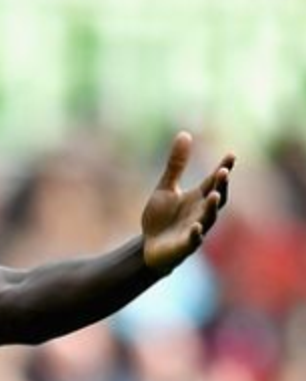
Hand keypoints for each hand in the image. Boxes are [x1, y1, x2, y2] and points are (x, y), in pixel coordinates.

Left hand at [141, 132, 234, 273]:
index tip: (231, 154)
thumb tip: (184, 134)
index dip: (223, 168)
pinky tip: (195, 227)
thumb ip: (176, 165)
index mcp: (198, 197)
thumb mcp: (165, 187)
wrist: (149, 246)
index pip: (213, 181)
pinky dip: (195, 234)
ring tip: (214, 195)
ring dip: (211, 207)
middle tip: (224, 172)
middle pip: (216, 197)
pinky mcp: (185, 245)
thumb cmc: (161, 218)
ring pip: (208, 218)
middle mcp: (201, 212)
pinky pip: (194, 240)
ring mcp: (196, 229)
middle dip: (221, 186)